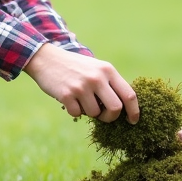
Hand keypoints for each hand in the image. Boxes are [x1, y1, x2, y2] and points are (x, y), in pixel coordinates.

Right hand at [24, 44, 139, 123]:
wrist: (47, 58)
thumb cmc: (75, 67)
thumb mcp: (96, 68)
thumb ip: (110, 83)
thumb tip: (125, 108)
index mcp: (108, 70)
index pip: (129, 95)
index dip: (134, 111)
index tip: (133, 121)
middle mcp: (97, 77)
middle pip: (115, 109)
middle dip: (110, 117)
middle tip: (104, 116)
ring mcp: (82, 86)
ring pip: (95, 114)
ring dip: (89, 112)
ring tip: (81, 100)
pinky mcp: (67, 94)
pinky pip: (77, 114)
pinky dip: (74, 111)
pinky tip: (69, 99)